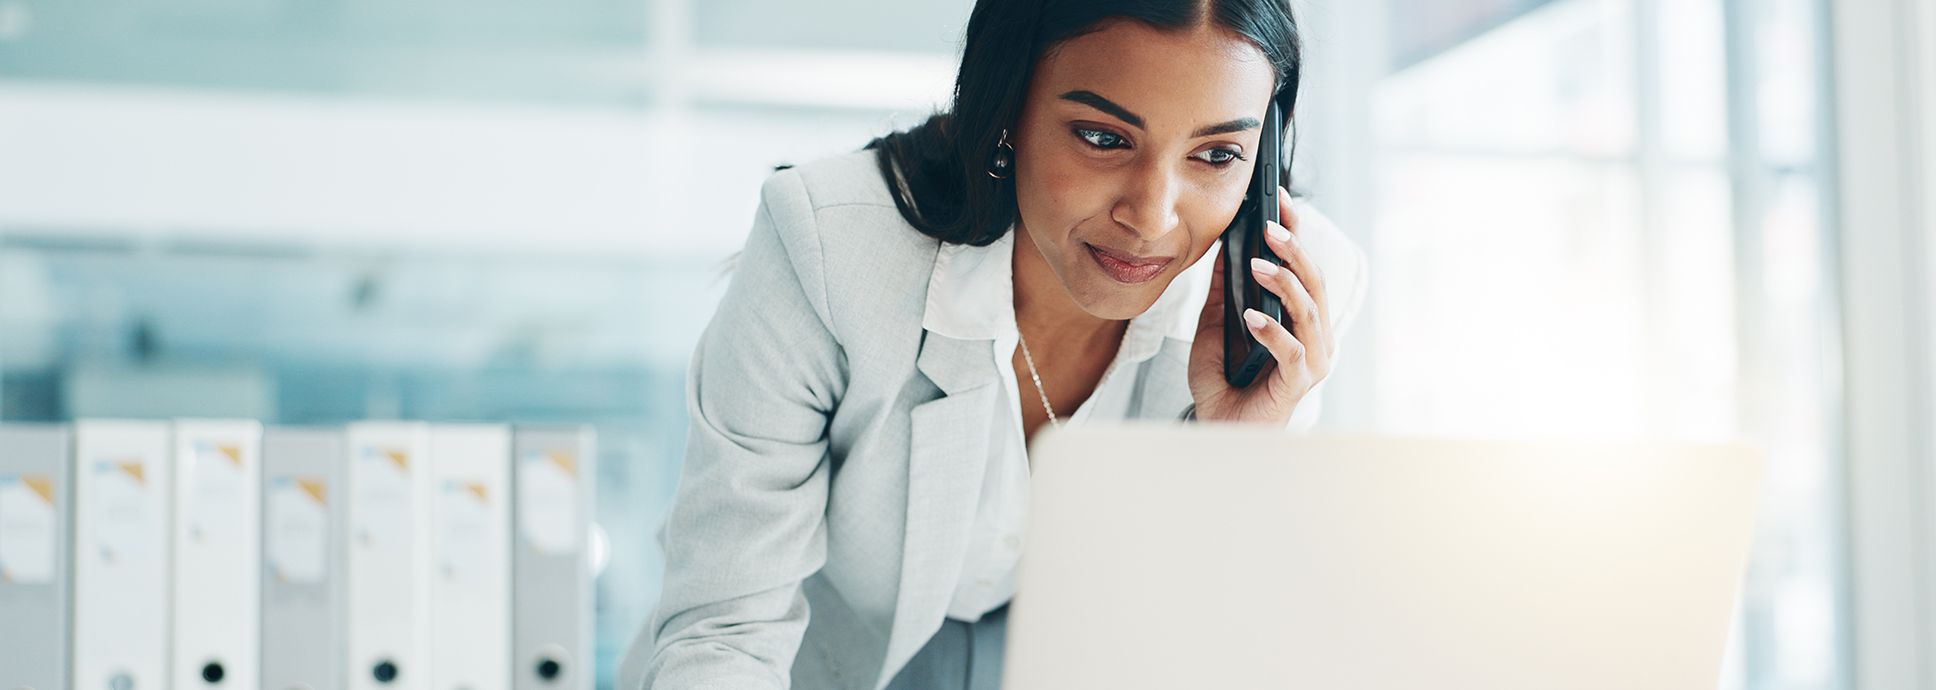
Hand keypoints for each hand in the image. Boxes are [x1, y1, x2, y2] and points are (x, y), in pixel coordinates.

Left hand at [1186, 188, 1334, 423]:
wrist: (1215, 428)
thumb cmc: (1224, 380)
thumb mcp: (1216, 324)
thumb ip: (1224, 290)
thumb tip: (1223, 246)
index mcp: (1299, 318)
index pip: (1303, 267)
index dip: (1295, 231)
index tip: (1279, 198)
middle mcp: (1314, 335)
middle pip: (1314, 282)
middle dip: (1293, 249)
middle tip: (1269, 223)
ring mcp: (1311, 361)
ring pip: (1309, 311)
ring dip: (1283, 282)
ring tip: (1255, 263)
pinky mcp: (1297, 384)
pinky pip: (1291, 351)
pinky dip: (1272, 329)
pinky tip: (1251, 315)